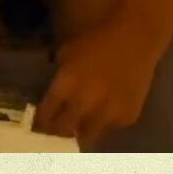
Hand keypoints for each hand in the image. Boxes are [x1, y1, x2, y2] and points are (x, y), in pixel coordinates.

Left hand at [33, 10, 163, 142]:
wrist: (135, 38)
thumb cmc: (95, 40)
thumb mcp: (66, 53)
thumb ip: (58, 79)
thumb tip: (49, 98)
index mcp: (67, 83)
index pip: (46, 114)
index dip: (39, 121)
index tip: (37, 124)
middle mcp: (86, 101)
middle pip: (63, 129)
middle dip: (55, 130)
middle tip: (54, 128)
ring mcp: (109, 112)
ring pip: (87, 135)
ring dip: (79, 130)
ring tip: (77, 124)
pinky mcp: (128, 116)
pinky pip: (109, 128)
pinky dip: (103, 123)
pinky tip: (102, 113)